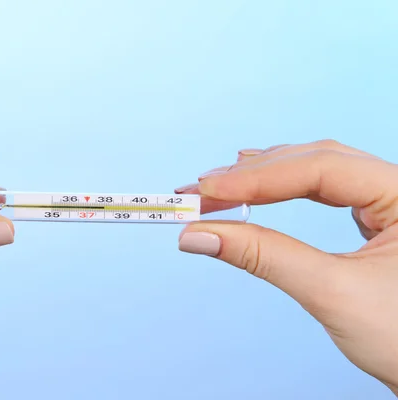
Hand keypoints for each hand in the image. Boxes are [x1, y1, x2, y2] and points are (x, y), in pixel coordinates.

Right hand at [174, 139, 397, 394]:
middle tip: (200, 191)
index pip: (321, 168)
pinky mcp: (375, 219)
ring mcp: (388, 201)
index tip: (207, 193)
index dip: (257, 179)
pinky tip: (259, 185)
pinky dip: (284, 189)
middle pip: (315, 162)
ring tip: (218, 188)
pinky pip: (323, 190)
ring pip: (318, 172)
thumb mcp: (331, 293)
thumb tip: (199, 235)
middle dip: (254, 175)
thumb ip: (263, 256)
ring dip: (265, 178)